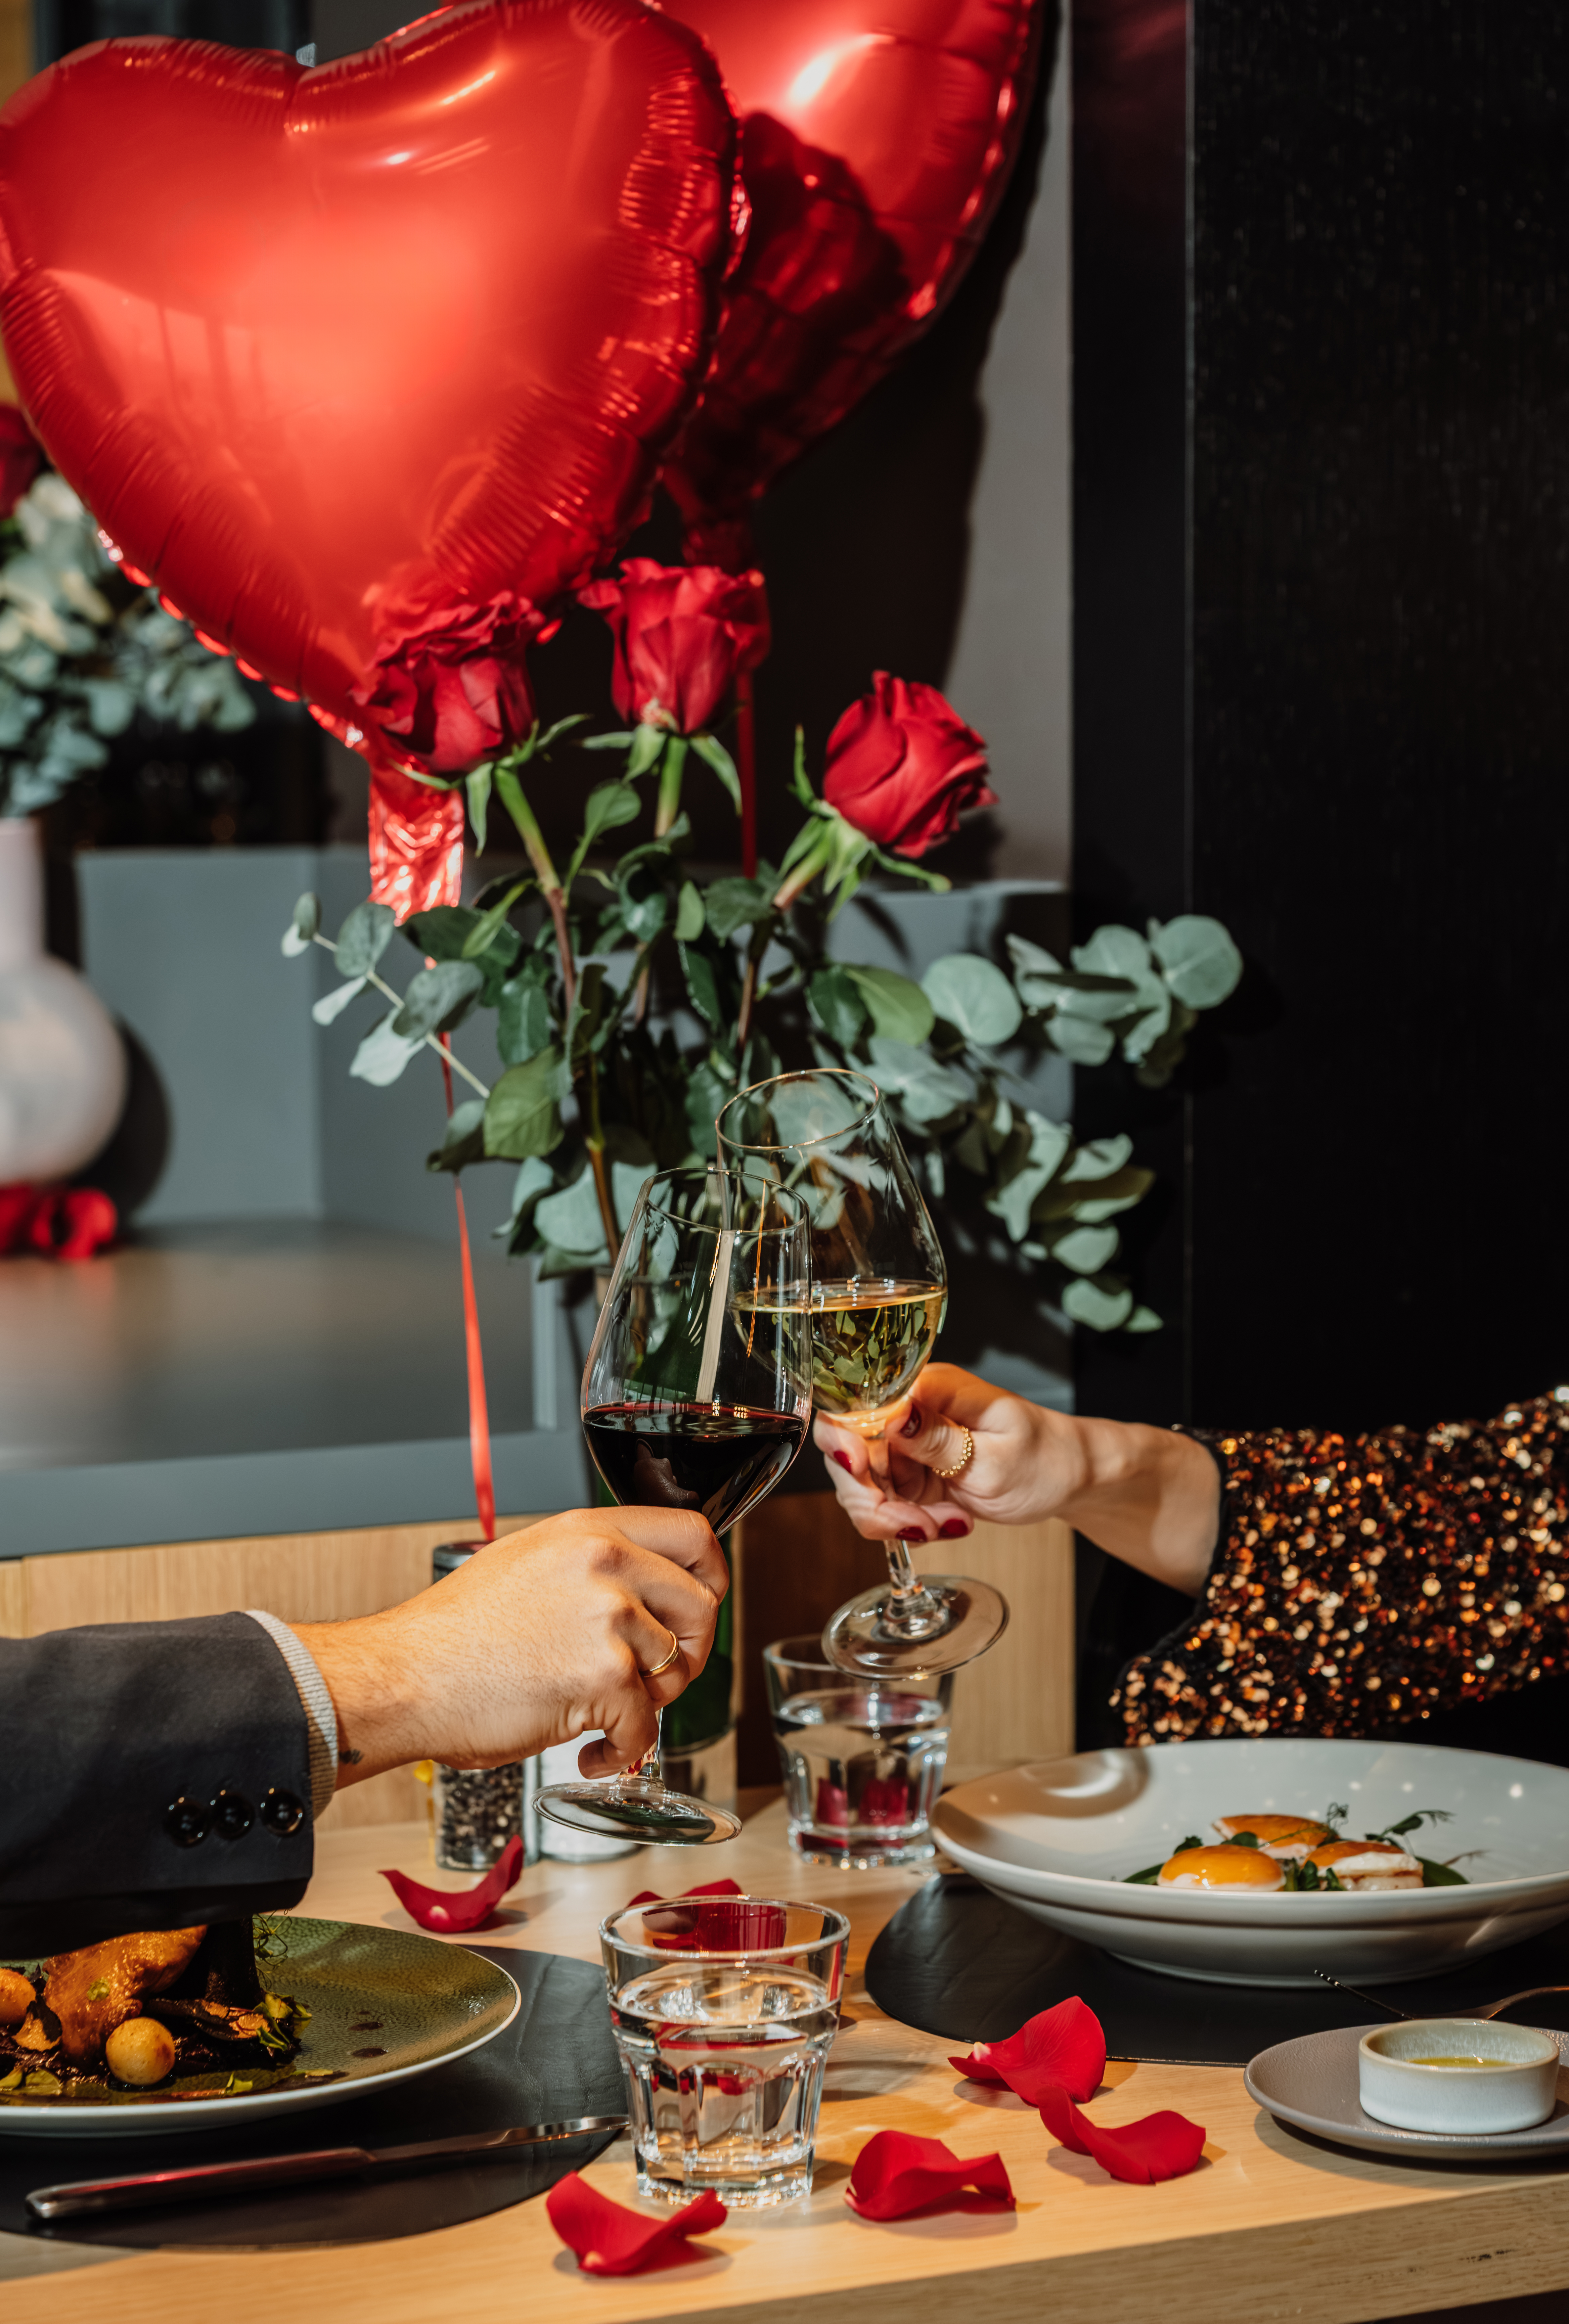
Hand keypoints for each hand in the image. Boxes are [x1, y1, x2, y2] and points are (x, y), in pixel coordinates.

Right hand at [291, 1507, 725, 1788]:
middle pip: (701, 1605)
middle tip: (654, 1679)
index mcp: (589, 1530)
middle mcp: (605, 1563)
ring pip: (675, 1668)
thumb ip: (591, 1566)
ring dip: (649, 1705)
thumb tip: (642, 1592)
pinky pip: (646, 1727)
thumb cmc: (454, 1635)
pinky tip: (593, 1752)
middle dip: (688, 1653)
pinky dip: (624, 1752)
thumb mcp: (528, 1563)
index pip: (693, 1534)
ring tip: (604, 1716)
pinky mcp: (603, 1676)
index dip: (710, 1577)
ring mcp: (608, 1617)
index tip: (698, 1607)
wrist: (404, 1679)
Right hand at [816, 1364, 1071, 1541]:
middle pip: (847, 1450)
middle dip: (871, 1497)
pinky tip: (948, 1522)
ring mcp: (907, 1444)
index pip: (858, 1405)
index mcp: (928, 1390)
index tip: (862, 1471)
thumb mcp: (996, 1456)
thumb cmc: (1045, 1459)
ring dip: (893, 1517)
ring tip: (945, 1525)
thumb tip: (892, 1414)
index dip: (845, 1441)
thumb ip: (939, 1437)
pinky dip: (908, 1523)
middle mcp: (909, 1412)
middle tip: (913, 1524)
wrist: (1067, 1478)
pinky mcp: (911, 1473)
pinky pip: (885, 1504)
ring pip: (861, 1485)